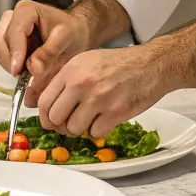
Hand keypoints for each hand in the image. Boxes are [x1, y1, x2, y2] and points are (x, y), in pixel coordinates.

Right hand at [0, 0, 91, 103]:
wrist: (75, 32)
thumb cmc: (72, 30)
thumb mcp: (66, 39)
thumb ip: (49, 53)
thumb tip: (33, 68)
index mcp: (26, 10)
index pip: (14, 33)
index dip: (15, 53)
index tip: (18, 71)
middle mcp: (12, 17)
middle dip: (10, 61)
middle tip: (23, 75)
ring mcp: (8, 29)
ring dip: (10, 64)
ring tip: (28, 71)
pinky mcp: (8, 42)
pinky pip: (2, 56)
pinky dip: (11, 65)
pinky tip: (26, 68)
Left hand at [35, 43, 166, 138]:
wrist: (151, 64)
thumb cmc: (120, 64)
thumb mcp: (86, 62)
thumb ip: (66, 81)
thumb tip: (49, 105)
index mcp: (72, 70)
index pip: (44, 101)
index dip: (45, 116)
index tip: (51, 121)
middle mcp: (82, 83)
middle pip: (55, 118)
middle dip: (62, 126)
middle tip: (71, 124)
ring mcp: (98, 98)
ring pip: (74, 129)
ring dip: (81, 129)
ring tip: (92, 118)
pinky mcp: (115, 112)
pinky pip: (95, 133)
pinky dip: (99, 130)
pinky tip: (106, 118)